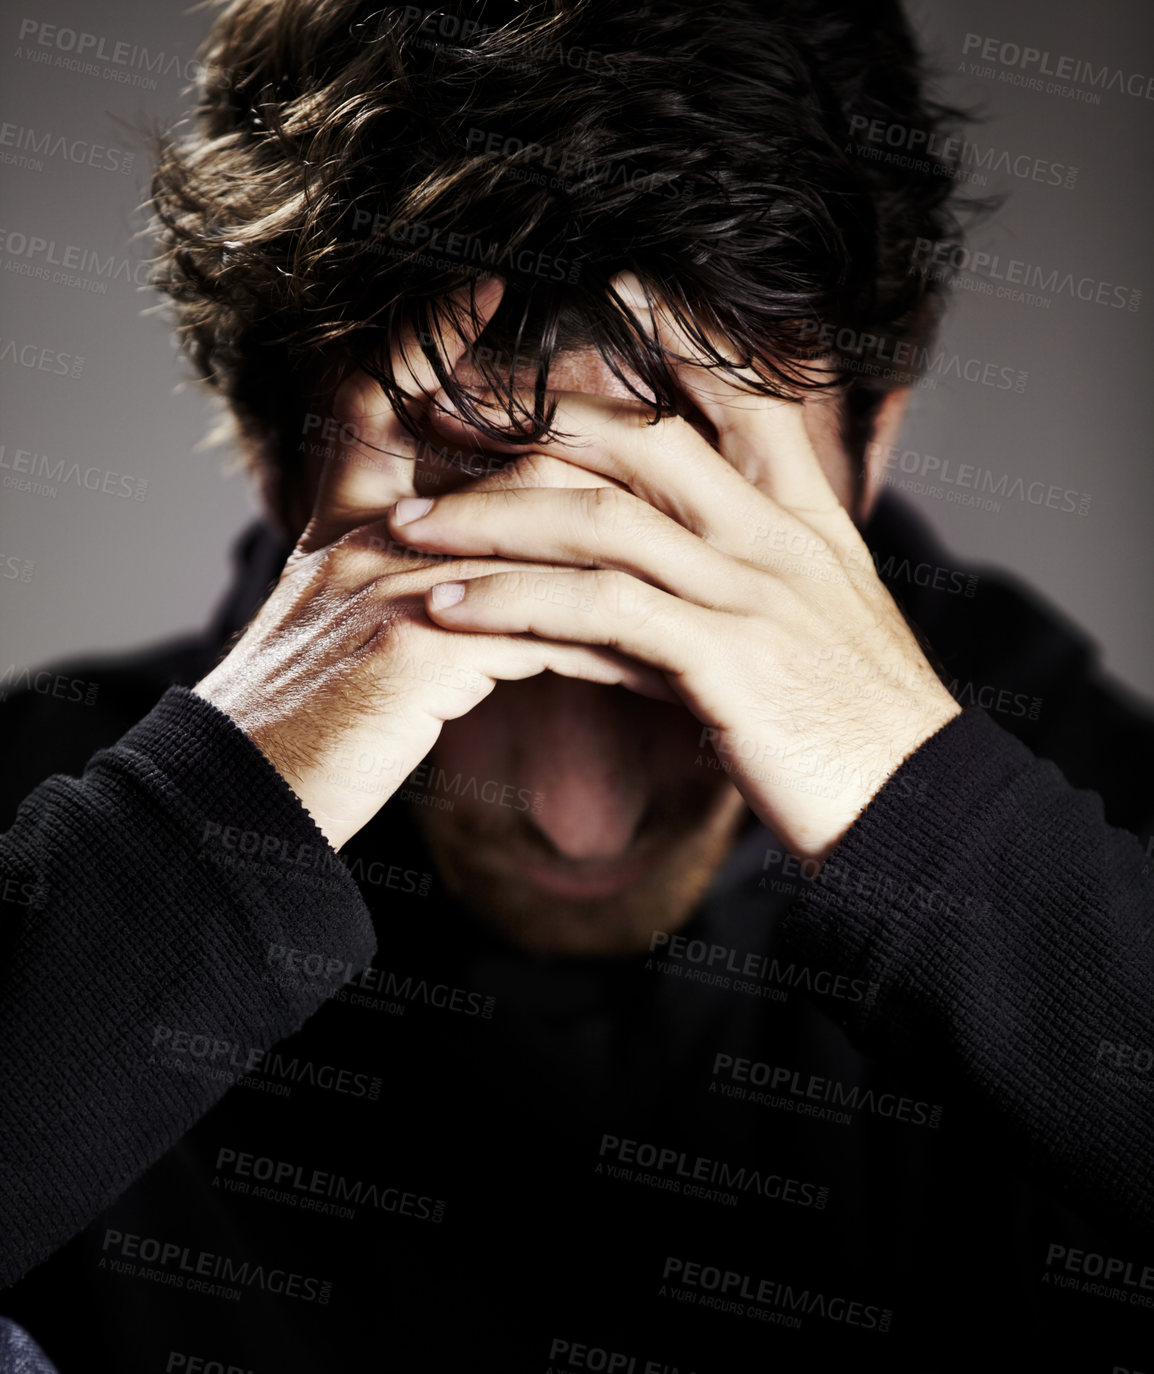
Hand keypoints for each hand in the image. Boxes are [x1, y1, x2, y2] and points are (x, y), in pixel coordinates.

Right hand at [192, 282, 668, 850]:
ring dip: (615, 525)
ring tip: (692, 526)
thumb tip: (469, 564)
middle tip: (665, 406)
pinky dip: (599, 628)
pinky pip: (532, 616)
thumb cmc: (304, 724)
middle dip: (574, 416)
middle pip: (483, 442)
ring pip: (525, 523)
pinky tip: (657, 643)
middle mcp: (360, 536)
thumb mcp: (333, 629)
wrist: (240, 800)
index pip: (373, 395)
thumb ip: (391, 577)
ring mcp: (383, 585)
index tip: (488, 283)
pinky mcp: (408, 648)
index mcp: (339, 523)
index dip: (426, 337)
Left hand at [387, 296, 960, 861]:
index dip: (682, 335)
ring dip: (490, 517)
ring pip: (601, 520)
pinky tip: (448, 608)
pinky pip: (598, 612)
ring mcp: (753, 596)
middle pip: (640, 442)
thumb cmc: (859, 735)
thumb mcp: (811, 639)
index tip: (613, 284)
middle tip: (437, 407)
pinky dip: (513, 603)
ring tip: (403, 525)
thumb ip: (730, 595)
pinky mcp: (725, 662)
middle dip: (530, 418)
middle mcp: (778, 541)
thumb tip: (632, 598)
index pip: (745, 399)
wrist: (924, 809)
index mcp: (807, 524)